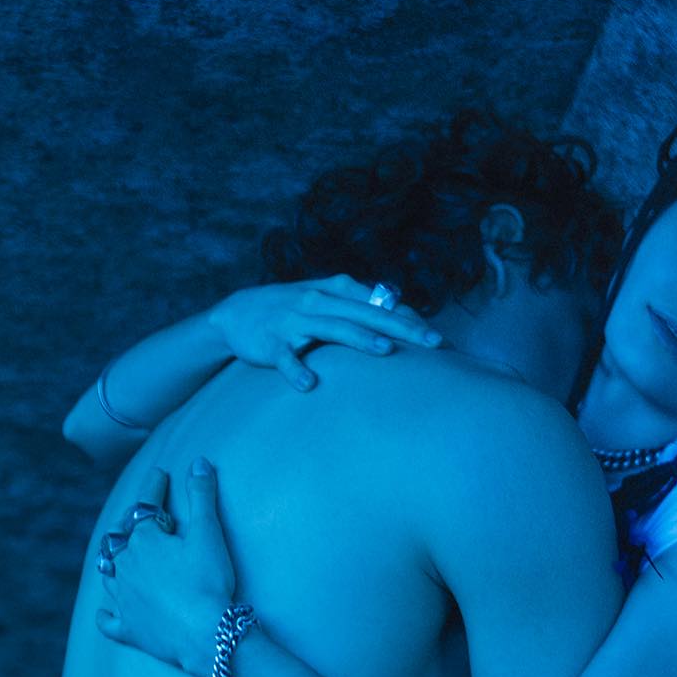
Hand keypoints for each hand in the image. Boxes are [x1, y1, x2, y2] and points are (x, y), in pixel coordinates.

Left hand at [96, 461, 237, 676]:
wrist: (204, 633)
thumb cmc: (208, 582)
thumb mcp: (209, 534)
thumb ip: (202, 496)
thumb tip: (198, 462)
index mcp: (144, 541)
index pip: (145, 507)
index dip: (154, 489)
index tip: (159, 475)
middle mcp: (126, 567)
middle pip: (119, 540)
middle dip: (127, 525)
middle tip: (135, 518)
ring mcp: (124, 600)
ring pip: (109, 576)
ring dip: (112, 565)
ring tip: (117, 559)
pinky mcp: (130, 629)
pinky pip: (110, 622)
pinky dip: (106, 616)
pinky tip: (104, 613)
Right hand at [206, 275, 443, 391]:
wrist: (236, 314)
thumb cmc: (292, 311)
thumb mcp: (327, 302)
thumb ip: (361, 307)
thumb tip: (400, 315)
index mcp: (336, 291)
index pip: (380, 304)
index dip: (410, 320)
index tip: (439, 339)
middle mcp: (320, 301)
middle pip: (367, 314)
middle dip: (401, 328)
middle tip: (432, 343)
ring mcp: (295, 321)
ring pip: (333, 328)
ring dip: (360, 339)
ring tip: (385, 352)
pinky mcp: (273, 343)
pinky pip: (286, 358)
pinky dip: (296, 370)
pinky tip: (308, 385)